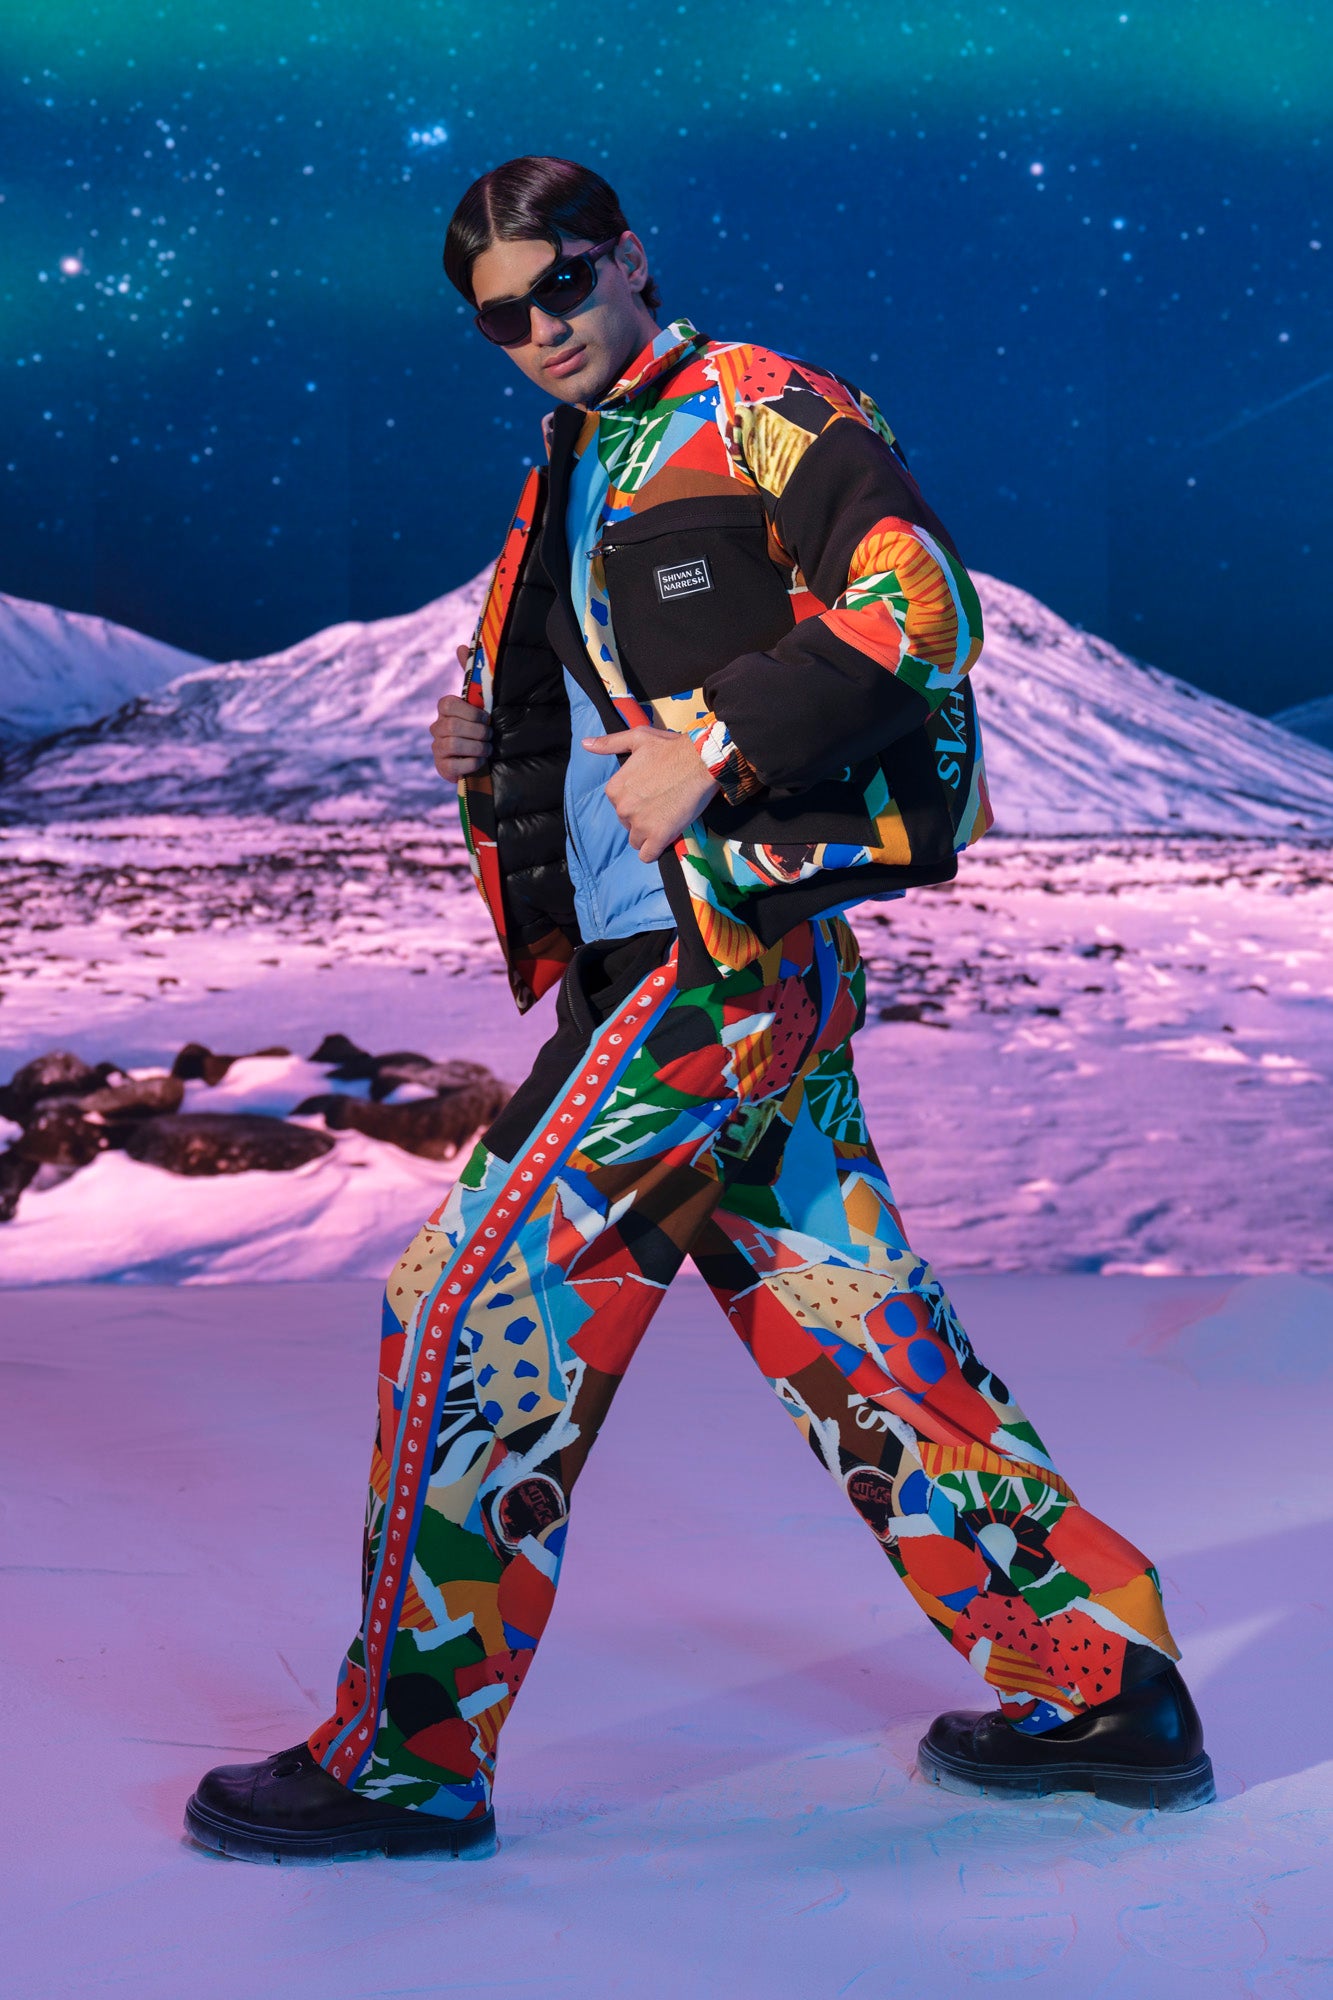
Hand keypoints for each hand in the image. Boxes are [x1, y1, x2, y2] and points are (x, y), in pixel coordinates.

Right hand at [430, 645, 490, 779]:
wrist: (487, 759)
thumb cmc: (483, 726)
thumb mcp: (481, 701)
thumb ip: (471, 675)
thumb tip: (461, 646)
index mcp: (446, 709)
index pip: (448, 704)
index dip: (469, 711)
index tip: (486, 717)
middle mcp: (437, 727)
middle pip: (452, 726)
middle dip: (477, 732)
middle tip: (491, 736)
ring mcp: (437, 748)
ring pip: (453, 744)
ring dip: (476, 747)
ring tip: (488, 749)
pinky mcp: (442, 768)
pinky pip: (454, 765)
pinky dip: (471, 763)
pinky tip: (480, 761)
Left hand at [581, 725, 719, 862]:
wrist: (701, 761)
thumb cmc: (671, 748)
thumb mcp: (637, 739)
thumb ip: (610, 744)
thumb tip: (585, 744)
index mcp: (615, 789)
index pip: (618, 805)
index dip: (636, 802)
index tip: (651, 793)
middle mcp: (623, 808)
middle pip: (627, 824)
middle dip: (642, 818)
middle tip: (662, 804)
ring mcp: (640, 824)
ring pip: (637, 840)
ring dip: (649, 834)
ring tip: (666, 819)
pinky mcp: (659, 836)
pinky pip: (648, 855)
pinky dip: (654, 850)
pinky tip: (664, 840)